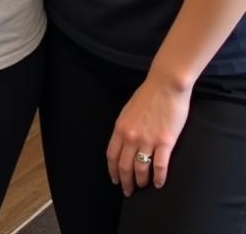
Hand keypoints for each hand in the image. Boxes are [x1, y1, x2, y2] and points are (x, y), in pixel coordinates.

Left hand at [106, 75, 190, 194]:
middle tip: (128, 191)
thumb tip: (124, 142)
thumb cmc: (147, 96)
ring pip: (140, 169)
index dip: (112, 170)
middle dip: (125, 181)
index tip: (115, 180)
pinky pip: (159, 166)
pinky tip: (158, 184)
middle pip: (124, 165)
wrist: (165, 86)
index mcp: (120, 127)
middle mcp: (131, 136)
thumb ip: (125, 127)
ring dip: (141, 181)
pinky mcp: (165, 142)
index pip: (111, 155)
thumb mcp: (128, 111)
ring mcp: (147, 140)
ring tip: (143, 187)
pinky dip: (158, 178)